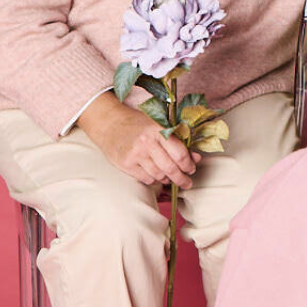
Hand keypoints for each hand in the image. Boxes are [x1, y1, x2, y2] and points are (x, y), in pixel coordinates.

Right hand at [77, 94, 198, 184]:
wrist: (110, 124)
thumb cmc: (138, 124)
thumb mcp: (160, 126)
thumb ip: (178, 141)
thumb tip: (196, 158)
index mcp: (159, 131)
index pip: (180, 154)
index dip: (189, 165)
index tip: (192, 169)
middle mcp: (147, 143)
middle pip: (171, 168)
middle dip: (182, 179)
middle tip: (187, 183)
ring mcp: (135, 154)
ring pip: (159, 175)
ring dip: (168, 180)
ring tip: (171, 179)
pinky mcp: (126, 164)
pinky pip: (146, 179)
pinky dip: (154, 180)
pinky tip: (156, 176)